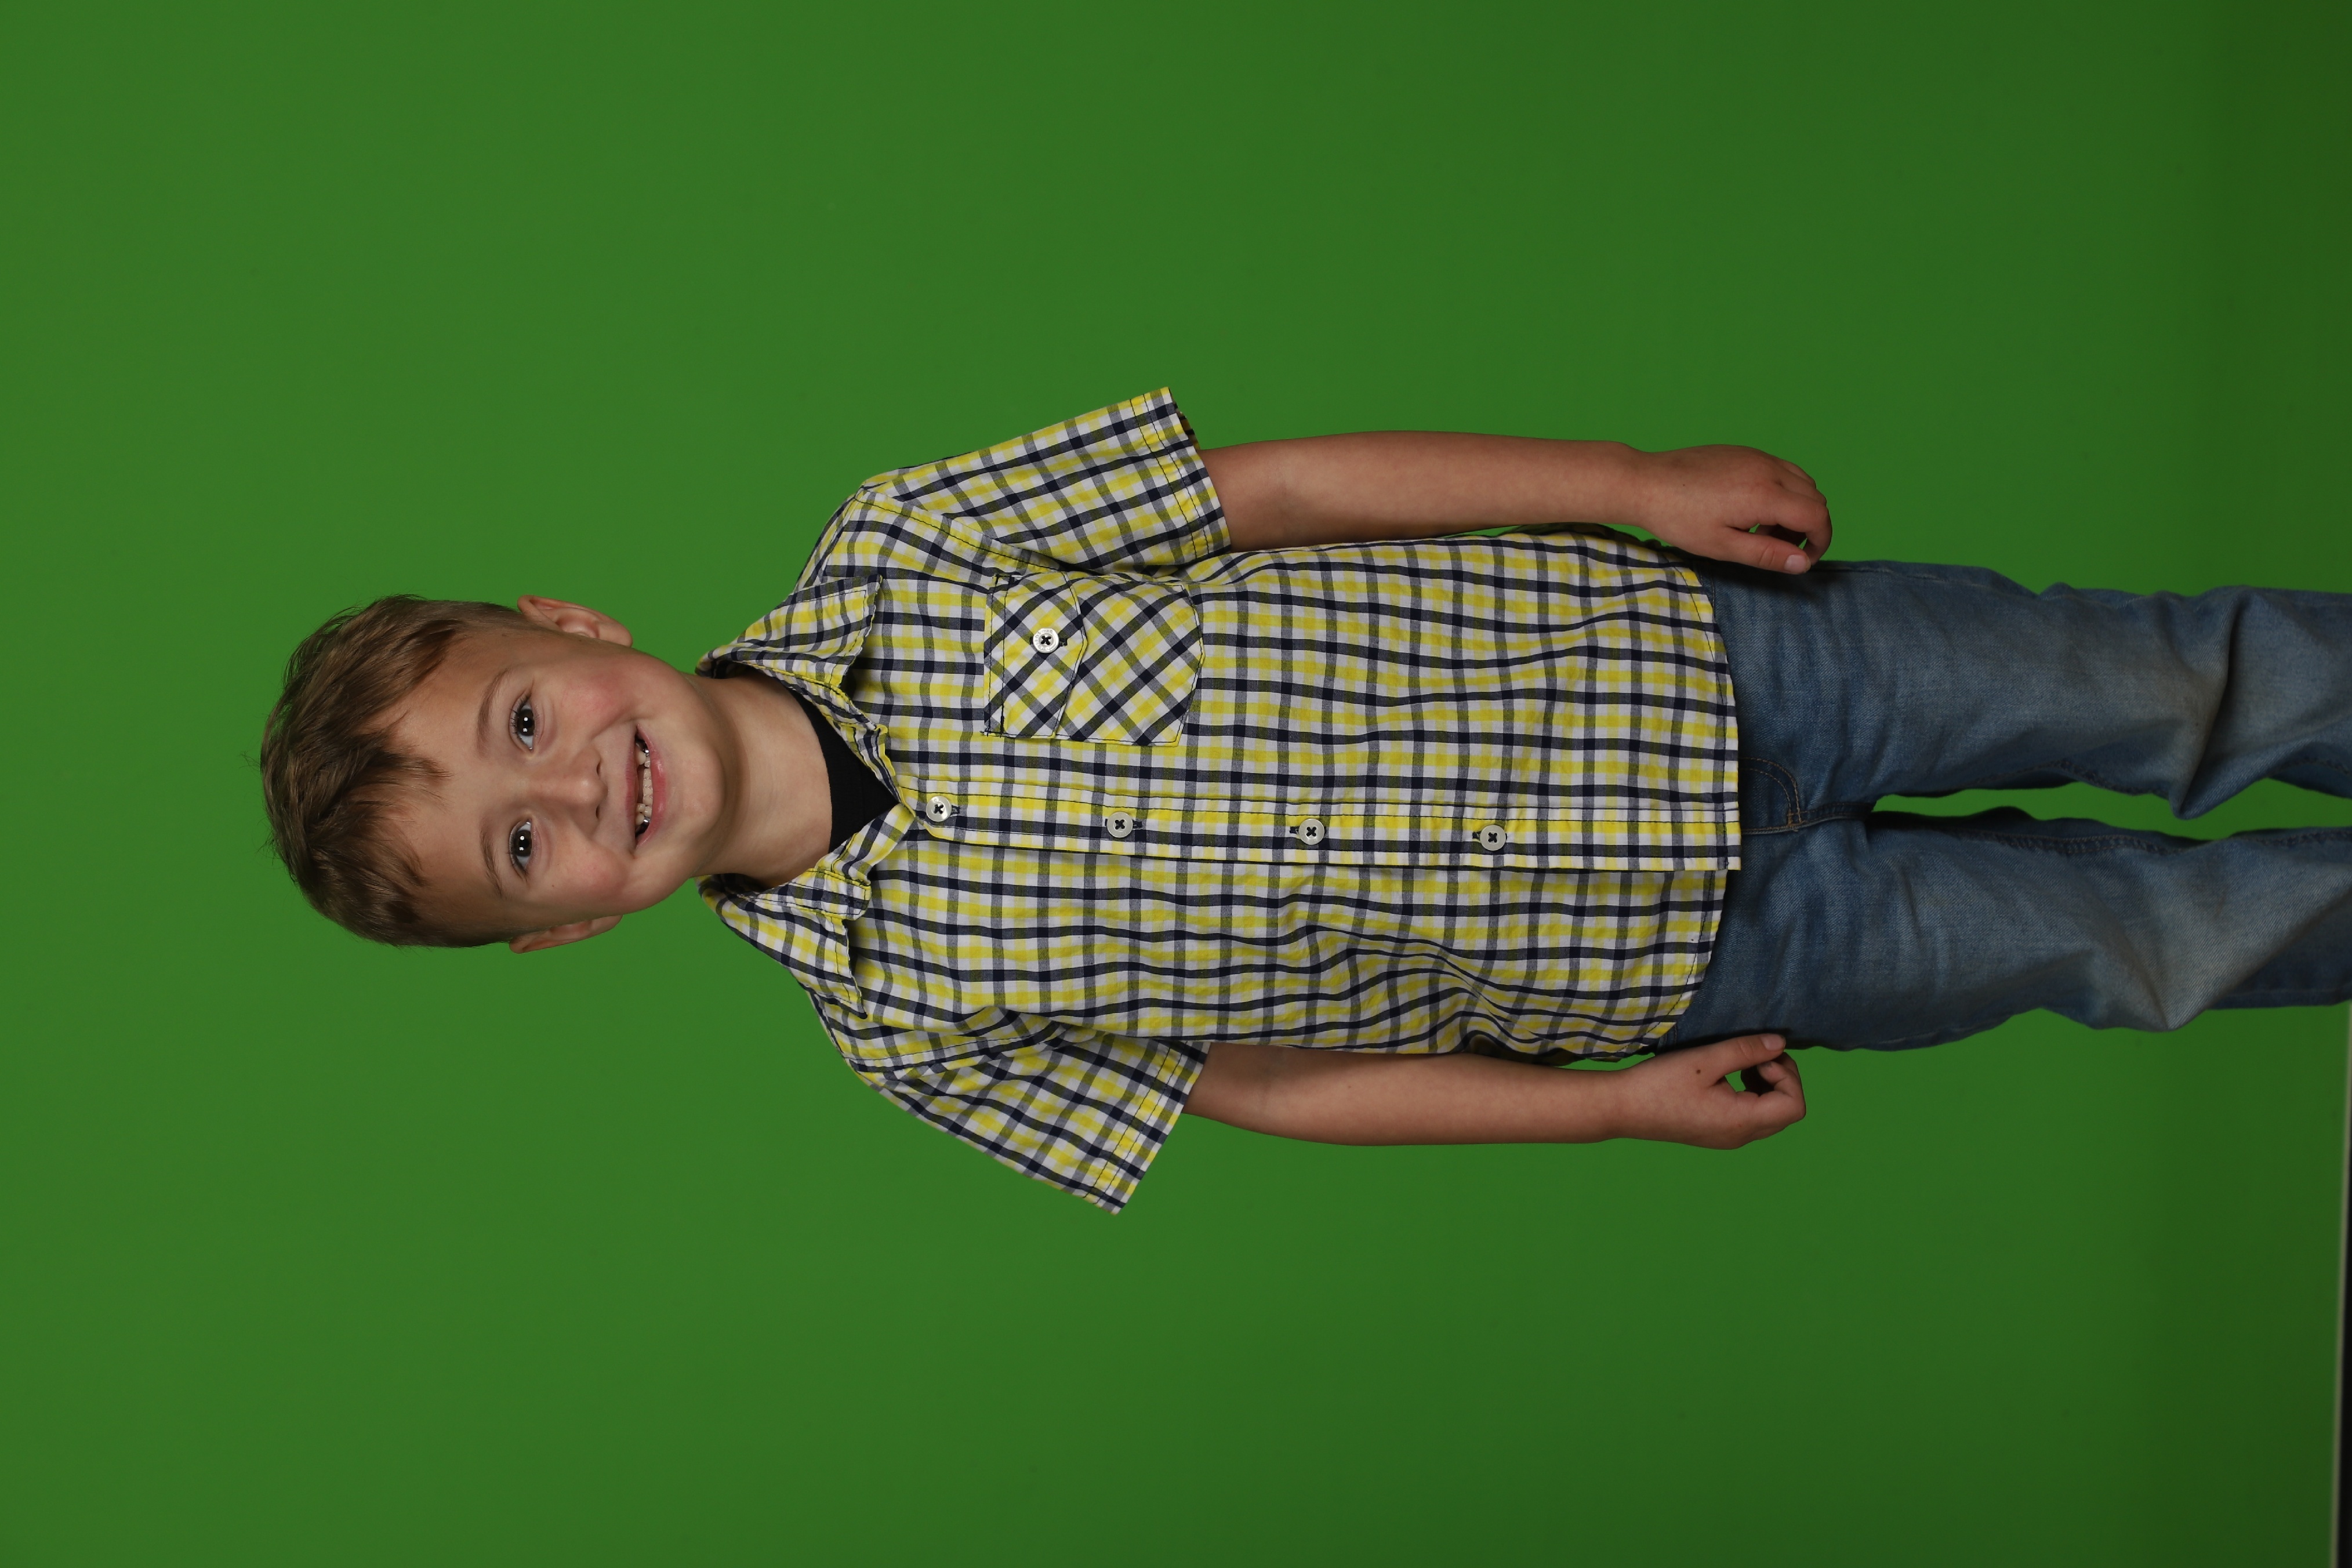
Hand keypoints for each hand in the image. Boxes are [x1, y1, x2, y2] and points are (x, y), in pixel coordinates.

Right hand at [1607, 1033, 1806, 1147]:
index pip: (1794, 1106)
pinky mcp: (1717, 1133)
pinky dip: (1752, 1094)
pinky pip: (1751, 1117)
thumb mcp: (1705, 1060)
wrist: (1623, 1108)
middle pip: (1786, 1111)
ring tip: (1741, 1064)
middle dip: (1781, 1079)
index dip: (1787, 1076)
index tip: (1759, 1057)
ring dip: (1767, 1086)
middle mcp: (1740, 1136)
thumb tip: (1780, 1043)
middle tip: (1755, 1056)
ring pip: (1771, 1114)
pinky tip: (1728, 1076)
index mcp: (1742, 1121)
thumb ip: (1746, 1051)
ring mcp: (1729, 1138)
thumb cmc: (1660, 1084)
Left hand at [1626, 447, 1831, 572]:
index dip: (1821, 541)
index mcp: (1765, 494)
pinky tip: (1750, 510)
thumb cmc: (1678, 518)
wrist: (1645, 483)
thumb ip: (1767, 554)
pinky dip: (1782, 491)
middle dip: (1809, 527)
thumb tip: (1803, 564)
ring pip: (1802, 481)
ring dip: (1796, 508)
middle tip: (1779, 549)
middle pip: (1815, 497)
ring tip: (1763, 531)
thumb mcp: (1723, 546)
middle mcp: (1767, 469)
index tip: (1805, 560)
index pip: (1817, 516)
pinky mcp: (1744, 452)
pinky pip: (1780, 470)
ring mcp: (1756, 456)